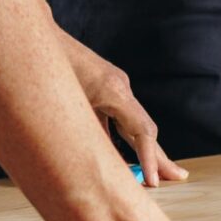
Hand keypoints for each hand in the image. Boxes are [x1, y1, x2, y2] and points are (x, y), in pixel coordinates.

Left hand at [57, 32, 188, 186]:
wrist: (41, 38)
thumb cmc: (49, 70)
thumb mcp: (66, 107)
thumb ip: (86, 135)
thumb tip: (101, 165)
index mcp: (114, 91)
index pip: (142, 130)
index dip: (149, 159)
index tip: (152, 181)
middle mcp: (121, 88)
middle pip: (146, 128)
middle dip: (160, 156)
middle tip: (179, 177)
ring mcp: (115, 87)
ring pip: (136, 124)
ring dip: (146, 149)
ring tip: (159, 173)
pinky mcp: (106, 89)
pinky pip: (123, 119)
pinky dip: (128, 139)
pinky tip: (130, 157)